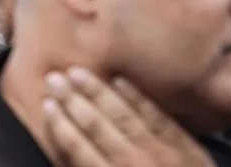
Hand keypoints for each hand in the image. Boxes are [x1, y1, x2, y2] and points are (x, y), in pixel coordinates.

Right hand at [44, 67, 213, 166]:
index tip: (46, 104)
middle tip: (54, 78)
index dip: (59, 124)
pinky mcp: (184, 145)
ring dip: (96, 92)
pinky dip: (137, 97)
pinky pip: (156, 115)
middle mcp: (134, 163)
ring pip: (122, 115)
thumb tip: (67, 155)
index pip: (78, 147)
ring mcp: (161, 152)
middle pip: (96, 125)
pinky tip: (120, 81)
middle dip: (71, 100)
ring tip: (77, 72)